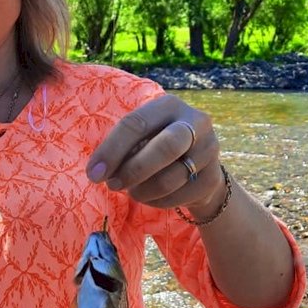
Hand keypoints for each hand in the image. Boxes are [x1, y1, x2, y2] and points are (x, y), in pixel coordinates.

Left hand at [86, 94, 225, 212]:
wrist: (197, 166)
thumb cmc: (155, 145)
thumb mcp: (140, 137)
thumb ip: (120, 149)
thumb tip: (98, 172)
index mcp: (169, 105)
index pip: (137, 123)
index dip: (111, 150)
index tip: (94, 174)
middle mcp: (196, 122)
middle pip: (165, 147)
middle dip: (133, 170)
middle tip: (112, 185)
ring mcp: (209, 150)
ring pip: (170, 179)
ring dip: (142, 191)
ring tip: (131, 191)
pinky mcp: (213, 178)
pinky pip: (177, 197)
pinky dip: (156, 202)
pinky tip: (150, 196)